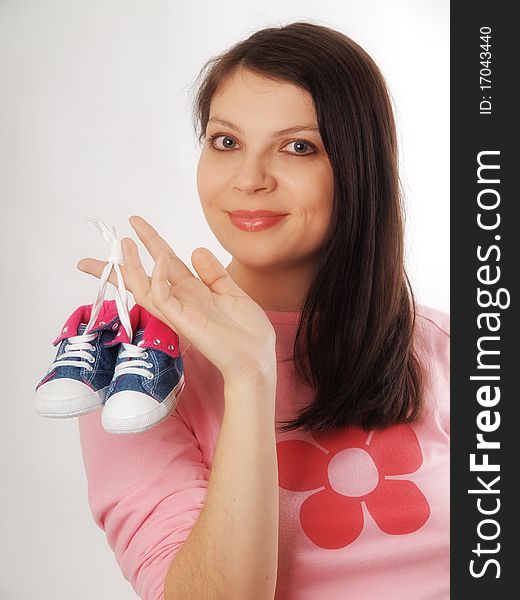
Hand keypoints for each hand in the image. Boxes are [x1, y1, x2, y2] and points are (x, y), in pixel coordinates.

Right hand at [76, 215, 276, 385]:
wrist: (257, 359)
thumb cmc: (248, 333)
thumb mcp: (232, 293)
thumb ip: (214, 274)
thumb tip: (196, 250)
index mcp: (193, 292)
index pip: (164, 263)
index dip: (150, 242)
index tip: (135, 223)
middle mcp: (181, 301)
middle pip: (143, 278)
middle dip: (123, 260)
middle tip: (109, 238)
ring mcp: (179, 311)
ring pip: (144, 287)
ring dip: (133, 265)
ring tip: (126, 241)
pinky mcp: (183, 321)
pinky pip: (162, 298)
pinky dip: (158, 278)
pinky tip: (160, 259)